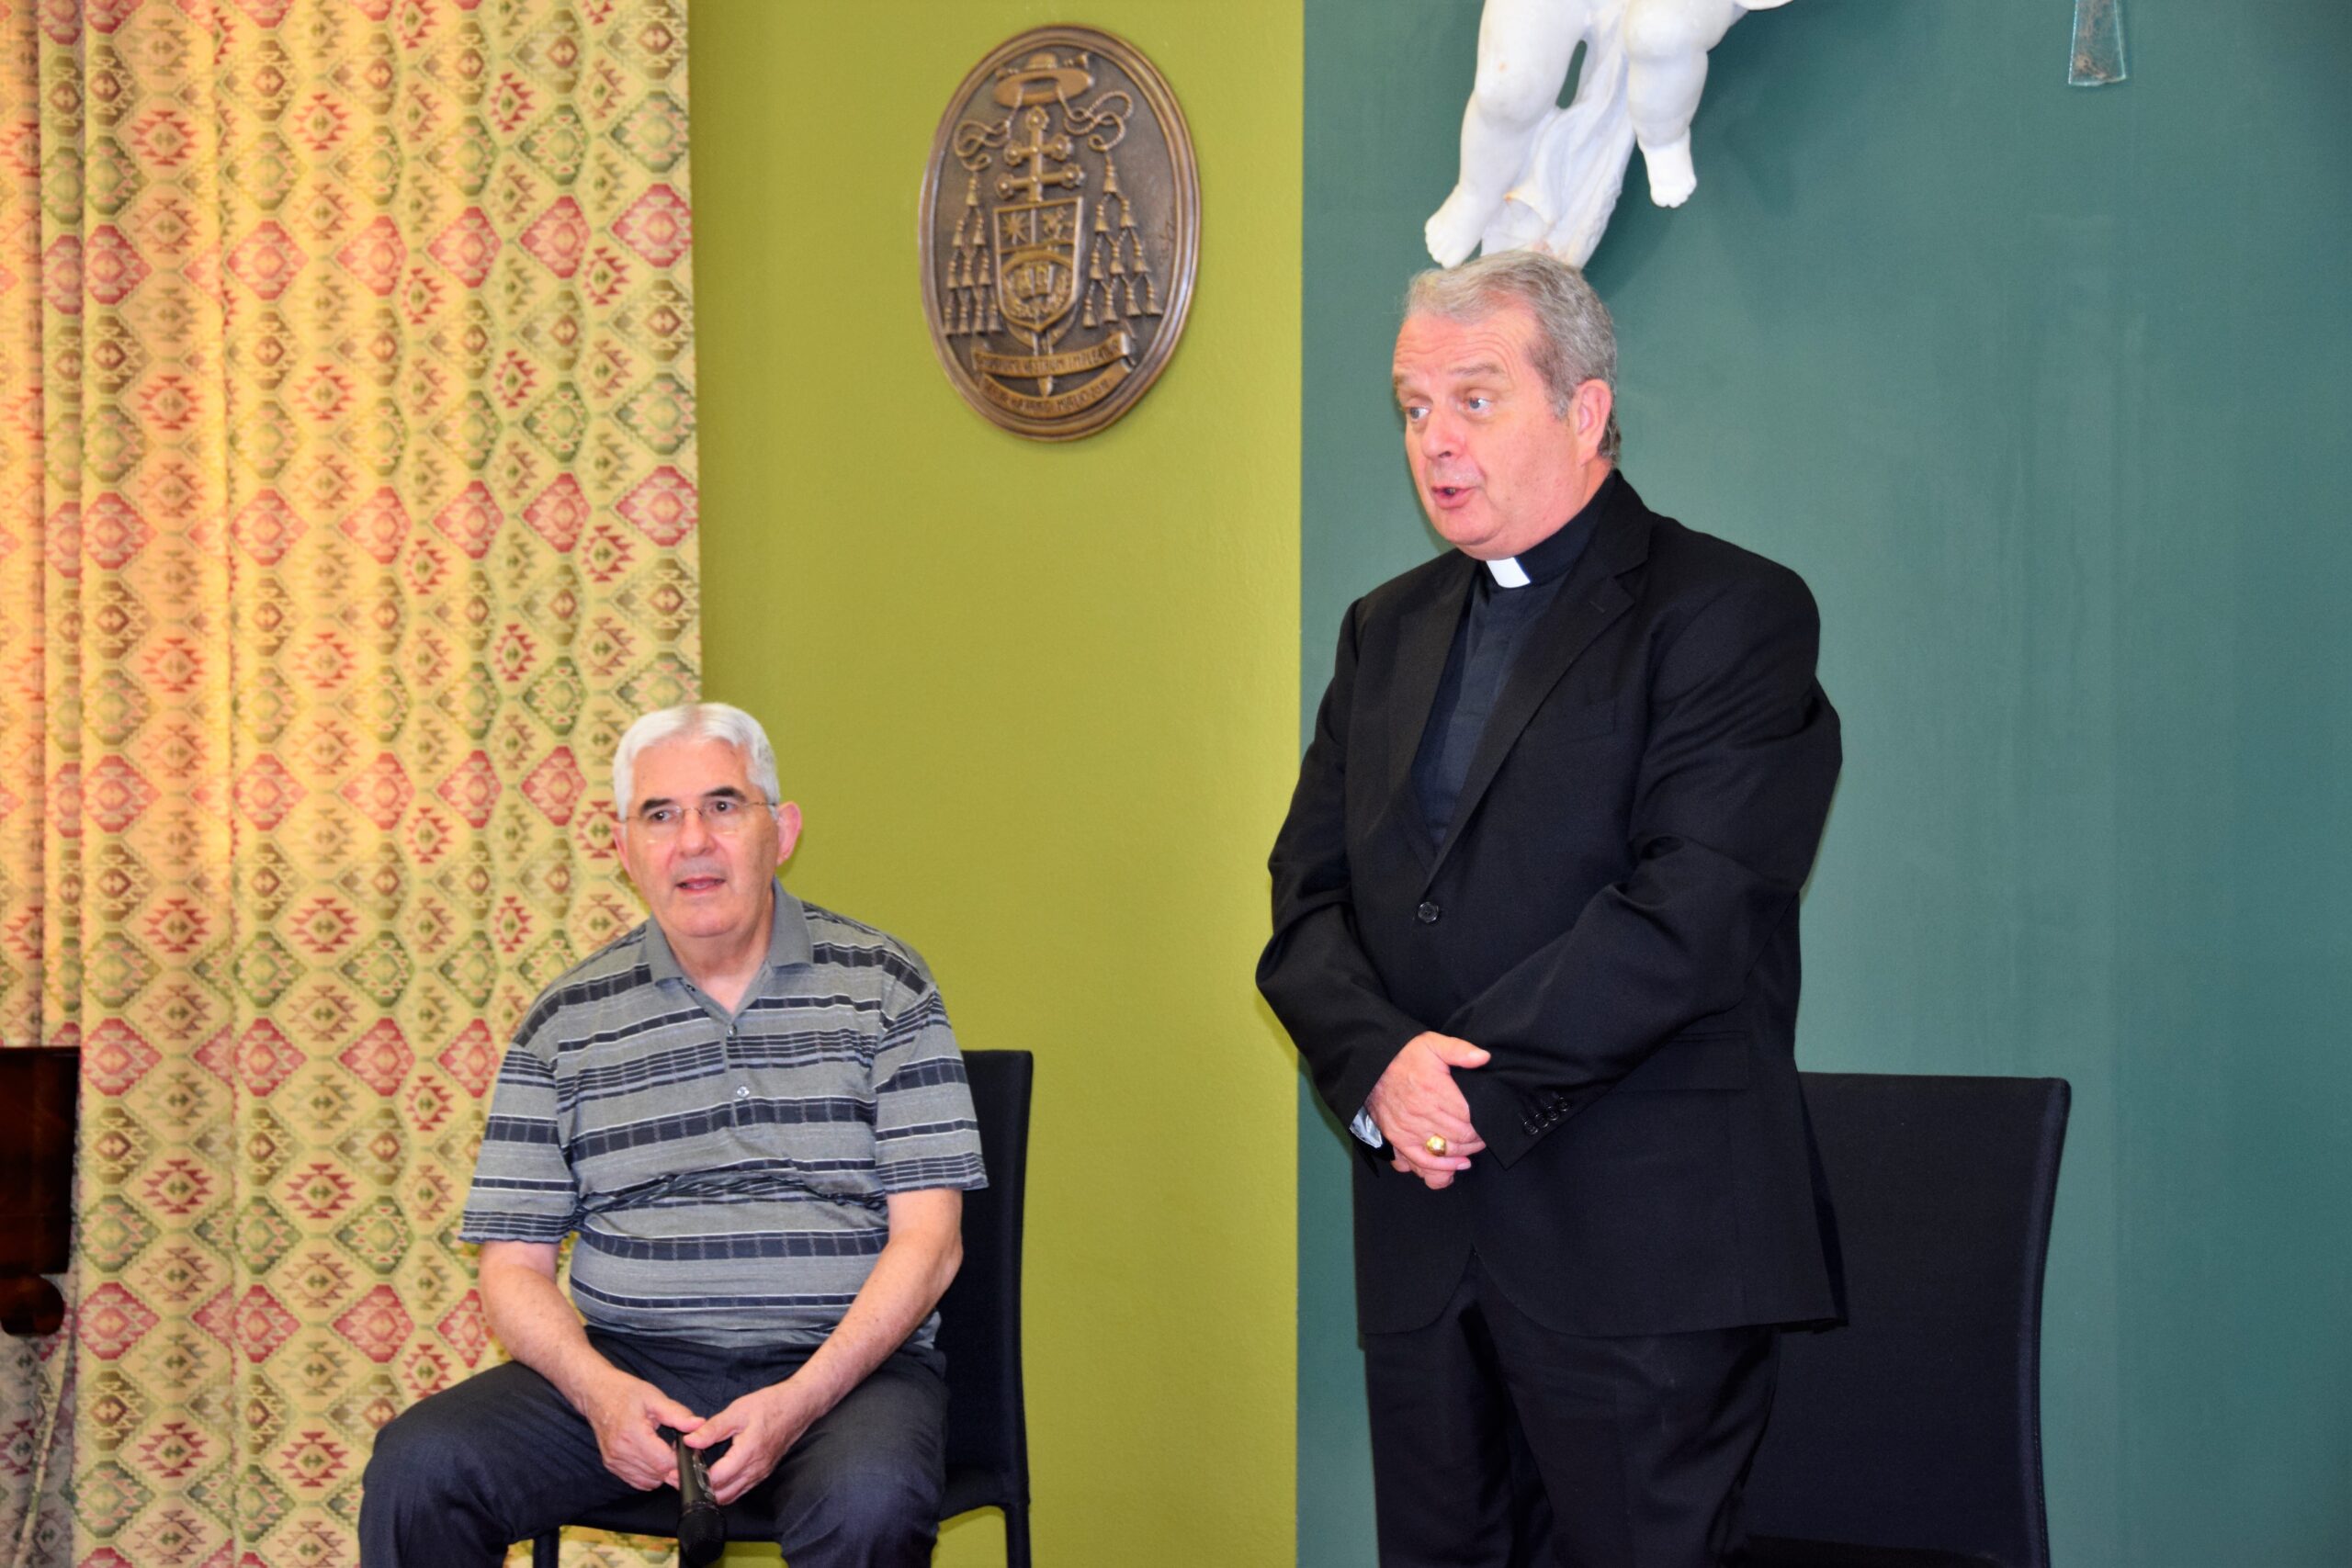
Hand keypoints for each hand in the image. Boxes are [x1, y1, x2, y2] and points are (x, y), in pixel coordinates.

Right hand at [579, 1370, 702, 1490]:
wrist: (597, 1394)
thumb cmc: (626, 1393)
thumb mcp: (655, 1397)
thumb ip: (678, 1414)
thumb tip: (699, 1425)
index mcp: (633, 1435)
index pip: (665, 1463)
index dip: (681, 1459)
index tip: (687, 1447)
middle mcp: (620, 1453)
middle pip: (658, 1475)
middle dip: (674, 1466)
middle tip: (678, 1448)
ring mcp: (614, 1462)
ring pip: (649, 1481)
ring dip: (662, 1472)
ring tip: (665, 1451)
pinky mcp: (611, 1465)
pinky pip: (637, 1481)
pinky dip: (650, 1475)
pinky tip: (653, 1458)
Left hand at [687, 1378, 824, 1504]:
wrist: (799, 1405)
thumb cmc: (771, 1405)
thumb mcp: (738, 1411)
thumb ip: (713, 1428)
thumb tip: (690, 1441)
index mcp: (748, 1454)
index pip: (716, 1479)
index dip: (694, 1479)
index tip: (676, 1471)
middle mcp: (756, 1470)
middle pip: (722, 1495)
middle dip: (699, 1490)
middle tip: (679, 1478)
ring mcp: (761, 1473)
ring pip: (731, 1496)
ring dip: (711, 1492)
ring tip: (693, 1478)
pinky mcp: (763, 1472)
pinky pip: (741, 1489)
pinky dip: (725, 1489)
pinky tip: (713, 1477)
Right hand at [1366, 1031, 1488, 1190]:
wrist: (1370, 1066)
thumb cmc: (1404, 1055)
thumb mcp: (1433, 1043)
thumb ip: (1460, 1050)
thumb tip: (1483, 1058)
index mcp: (1434, 1091)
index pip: (1469, 1120)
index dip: (1483, 1127)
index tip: (1490, 1124)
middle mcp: (1421, 1113)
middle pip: (1459, 1138)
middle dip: (1476, 1141)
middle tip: (1483, 1137)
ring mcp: (1408, 1129)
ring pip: (1443, 1153)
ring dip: (1461, 1155)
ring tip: (1470, 1150)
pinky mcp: (1397, 1139)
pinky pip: (1419, 1162)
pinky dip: (1438, 1170)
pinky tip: (1452, 1168)